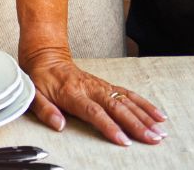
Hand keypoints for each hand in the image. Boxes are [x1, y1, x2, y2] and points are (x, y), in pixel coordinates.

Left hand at [21, 45, 166, 145]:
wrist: (45, 53)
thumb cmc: (39, 77)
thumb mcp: (33, 93)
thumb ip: (45, 110)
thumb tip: (58, 125)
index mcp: (72, 93)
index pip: (94, 112)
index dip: (109, 126)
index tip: (124, 140)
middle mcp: (89, 88)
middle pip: (116, 107)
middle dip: (136, 124)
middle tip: (153, 139)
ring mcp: (100, 85)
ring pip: (126, 100)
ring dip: (144, 115)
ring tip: (160, 130)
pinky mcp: (106, 84)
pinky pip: (127, 93)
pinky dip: (143, 103)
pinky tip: (156, 114)